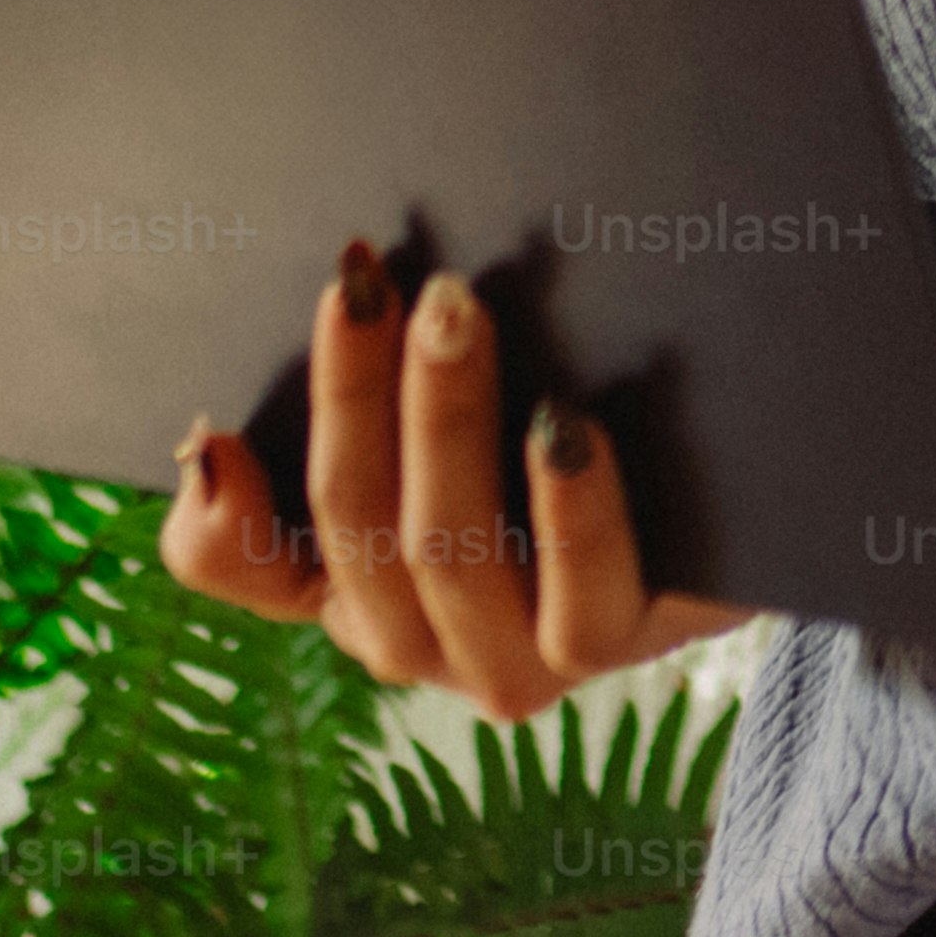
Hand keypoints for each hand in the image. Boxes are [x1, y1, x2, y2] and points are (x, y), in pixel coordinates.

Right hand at [160, 239, 732, 714]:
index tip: (222, 413)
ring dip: (445, 424)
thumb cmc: (549, 430)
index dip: (217, 508)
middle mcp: (421, 639)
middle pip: (359, 524)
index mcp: (351, 580)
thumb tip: (209, 446)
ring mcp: (519, 653)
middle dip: (358, 395)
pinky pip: (581, 594)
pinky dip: (566, 508)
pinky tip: (565, 426)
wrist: (726, 488)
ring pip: (451, 553)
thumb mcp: (427, 415)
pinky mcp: (620, 642)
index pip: (238, 566)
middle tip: (381, 283)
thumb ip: (333, 424)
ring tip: (456, 315)